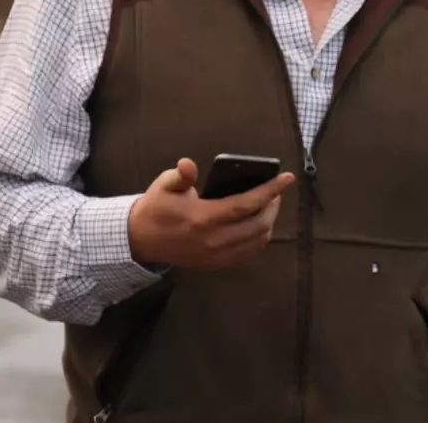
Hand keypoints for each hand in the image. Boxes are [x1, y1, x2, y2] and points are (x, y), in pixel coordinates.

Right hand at [127, 158, 294, 269]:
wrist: (140, 240)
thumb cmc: (156, 208)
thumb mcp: (164, 186)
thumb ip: (180, 175)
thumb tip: (187, 164)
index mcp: (203, 218)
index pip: (247, 204)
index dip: (270, 190)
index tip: (287, 178)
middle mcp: (213, 240)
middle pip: (259, 224)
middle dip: (273, 205)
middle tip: (274, 191)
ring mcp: (215, 256)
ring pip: (258, 240)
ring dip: (269, 221)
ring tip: (268, 205)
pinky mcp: (215, 264)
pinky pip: (248, 252)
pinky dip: (260, 237)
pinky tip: (259, 223)